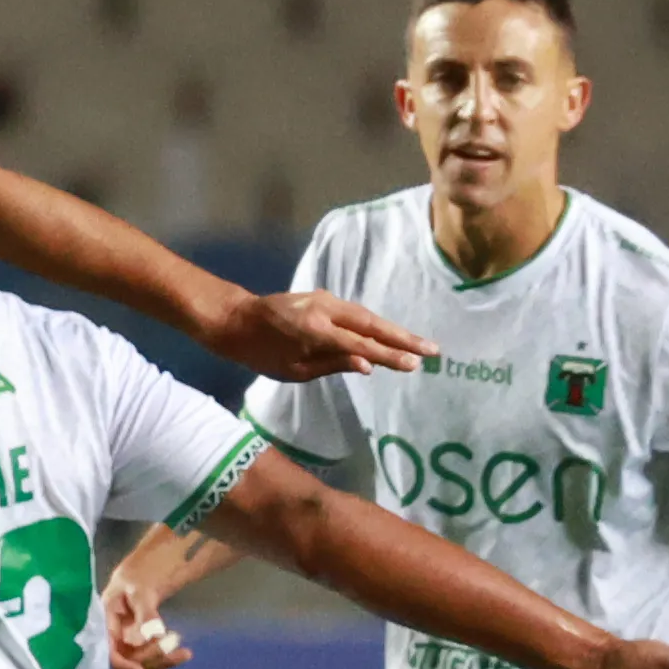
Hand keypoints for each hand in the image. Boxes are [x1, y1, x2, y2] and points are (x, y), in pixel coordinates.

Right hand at [101, 563, 193, 668]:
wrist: (145, 570)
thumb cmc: (139, 573)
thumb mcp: (141, 588)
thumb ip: (145, 612)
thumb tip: (152, 634)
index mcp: (106, 621)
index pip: (109, 651)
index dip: (123, 664)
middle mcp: (113, 637)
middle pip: (128, 661)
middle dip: (154, 661)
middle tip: (183, 651)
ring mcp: (126, 643)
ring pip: (140, 666)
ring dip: (162, 665)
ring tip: (186, 654)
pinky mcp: (137, 646)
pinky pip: (146, 665)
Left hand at [217, 290, 436, 380]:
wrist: (235, 319)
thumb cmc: (259, 352)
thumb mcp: (293, 369)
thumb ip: (332, 364)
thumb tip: (369, 365)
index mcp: (316, 330)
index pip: (361, 345)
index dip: (390, 356)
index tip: (415, 365)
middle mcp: (325, 309)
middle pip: (372, 324)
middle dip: (403, 338)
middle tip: (433, 351)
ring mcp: (325, 300)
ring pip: (366, 316)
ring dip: (392, 330)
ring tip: (418, 345)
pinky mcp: (323, 299)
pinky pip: (354, 314)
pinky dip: (373, 325)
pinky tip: (389, 336)